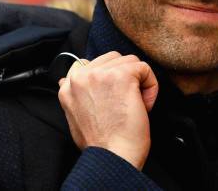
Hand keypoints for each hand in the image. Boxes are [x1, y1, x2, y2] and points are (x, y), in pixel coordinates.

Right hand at [58, 51, 158, 169]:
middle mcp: (81, 77)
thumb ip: (74, 94)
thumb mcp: (74, 116)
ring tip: (133, 105)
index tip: (112, 97)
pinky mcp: (122, 76)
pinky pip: (144, 68)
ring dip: (137, 82)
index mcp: (68, 86)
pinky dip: (150, 86)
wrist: (111, 157)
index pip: (89, 64)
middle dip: (123, 78)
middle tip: (124, 103)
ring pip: (129, 61)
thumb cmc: (100, 144)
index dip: (106, 79)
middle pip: (112, 60)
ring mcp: (100, 74)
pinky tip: (143, 105)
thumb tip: (66, 81)